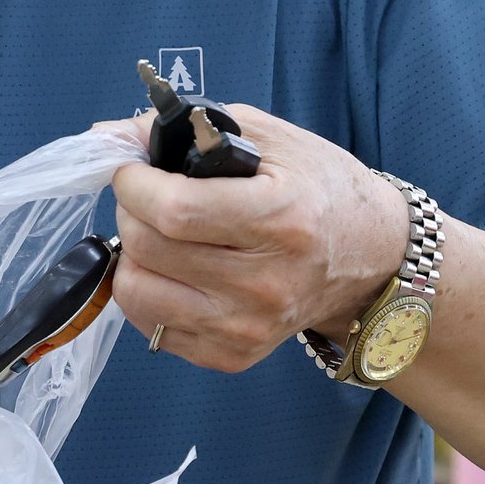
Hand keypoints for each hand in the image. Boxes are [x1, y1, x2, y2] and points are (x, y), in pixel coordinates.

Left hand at [106, 105, 408, 372]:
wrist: (374, 258)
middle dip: (129, 213)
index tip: (132, 171)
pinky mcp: (234, 355)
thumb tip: (110, 134)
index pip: (175, 211)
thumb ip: (189, 129)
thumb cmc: (321, 190)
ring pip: (137, 293)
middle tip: (145, 199)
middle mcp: (265, 283)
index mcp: (280, 219)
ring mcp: (248, 326)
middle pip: (149, 249)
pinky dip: (147, 293)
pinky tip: (173, 271)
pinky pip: (152, 327)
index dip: (134, 185)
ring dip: (131, 256)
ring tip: (158, 236)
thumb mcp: (270, 139)